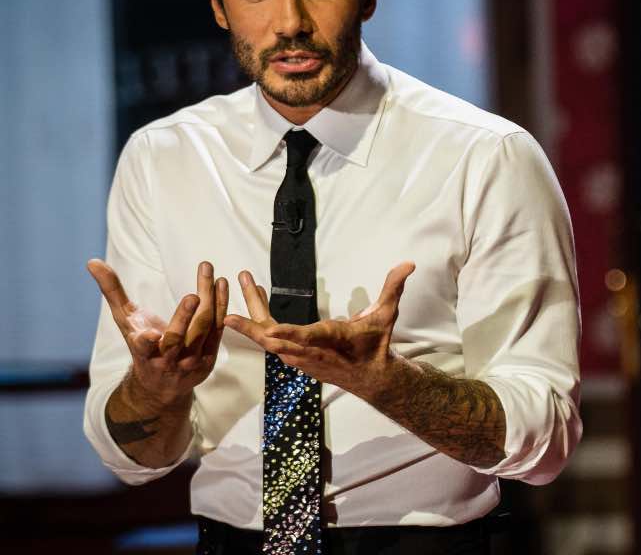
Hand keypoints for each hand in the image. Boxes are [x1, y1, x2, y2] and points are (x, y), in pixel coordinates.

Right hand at [87, 259, 227, 406]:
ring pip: (202, 330)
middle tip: (194, 295)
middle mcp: (167, 359)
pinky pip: (217, 328)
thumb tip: (92, 262)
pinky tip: (222, 283)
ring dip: (210, 303)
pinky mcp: (209, 357)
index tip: (150, 334)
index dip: (146, 341)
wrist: (162, 384)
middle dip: (185, 317)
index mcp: (143, 352)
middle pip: (178, 338)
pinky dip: (221, 305)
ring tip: (213, 277)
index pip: (143, 347)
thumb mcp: (125, 320)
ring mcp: (191, 361)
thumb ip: (112, 291)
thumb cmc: (141, 344)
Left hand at [225, 262, 415, 396]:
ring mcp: (299, 357)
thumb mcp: (387, 315)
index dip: (287, 335)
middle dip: (251, 326)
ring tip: (242, 285)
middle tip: (229, 313)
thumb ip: (394, 288)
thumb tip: (409, 263)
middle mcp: (310, 351)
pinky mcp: (295, 357)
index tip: (268, 331)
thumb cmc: (376, 344)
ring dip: (251, 317)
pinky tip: (251, 306)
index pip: (308, 338)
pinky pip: (271, 342)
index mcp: (331, 340)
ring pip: (268, 340)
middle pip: (275, 340)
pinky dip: (257, 325)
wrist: (371, 378)